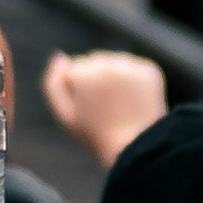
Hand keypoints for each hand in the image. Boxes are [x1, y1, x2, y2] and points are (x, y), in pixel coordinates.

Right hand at [40, 49, 169, 170]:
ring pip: (115, 63)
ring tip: (120, 105)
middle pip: (94, 62)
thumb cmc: (96, 133)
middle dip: (96, 81)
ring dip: (115, 78)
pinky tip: (134, 101)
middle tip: (105, 109)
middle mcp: (106, 64)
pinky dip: (133, 81)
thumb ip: (54, 83)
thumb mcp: (65, 113)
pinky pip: (134, 69)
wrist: (136, 146)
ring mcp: (130, 66)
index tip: (88, 109)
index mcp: (82, 73)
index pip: (73, 69)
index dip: (78, 91)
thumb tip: (60, 56)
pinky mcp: (149, 70)